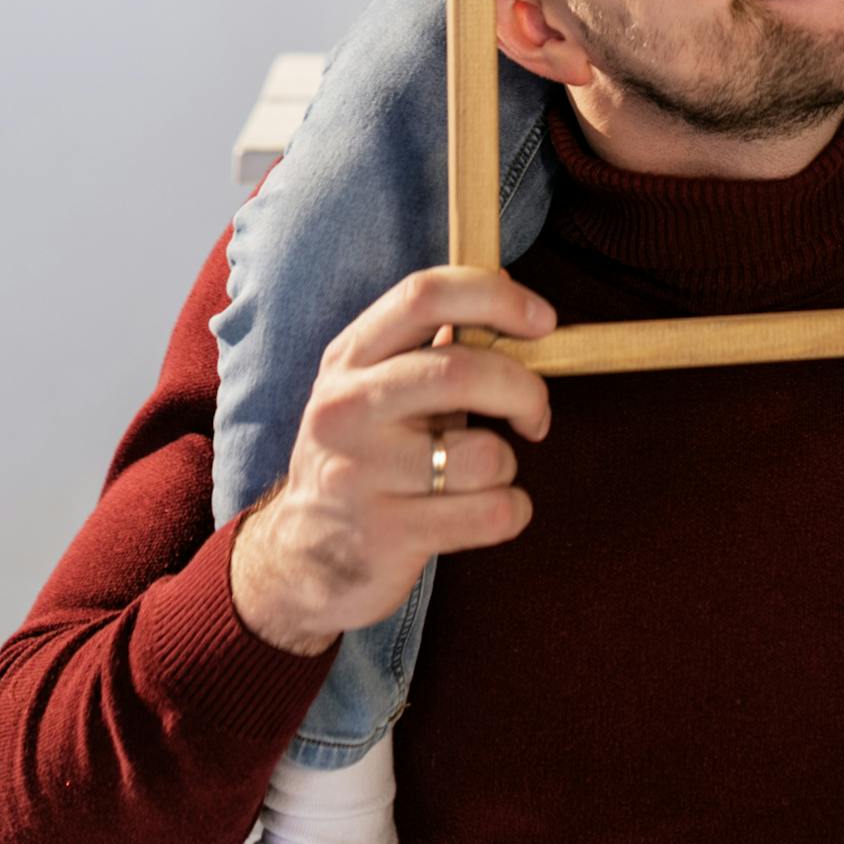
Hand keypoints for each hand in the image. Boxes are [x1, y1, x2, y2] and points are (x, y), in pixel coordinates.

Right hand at [230, 265, 556, 655]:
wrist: (299, 561)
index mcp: (349, 358)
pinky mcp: (386, 535)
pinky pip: (490, 514)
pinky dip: (511, 511)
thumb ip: (435, 343)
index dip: (497, 298)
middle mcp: (346, 408)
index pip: (425, 295)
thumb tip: (505, 282)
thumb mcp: (377, 391)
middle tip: (535, 413)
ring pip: (485, 454)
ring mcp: (360, 474)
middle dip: (524, 390)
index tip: (544, 320)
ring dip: (506, 466)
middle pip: (461, 372)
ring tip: (481, 477)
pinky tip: (488, 511)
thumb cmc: (363, 459)